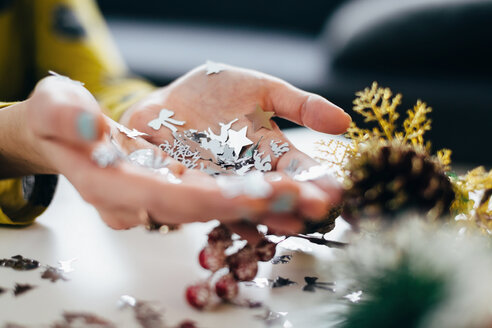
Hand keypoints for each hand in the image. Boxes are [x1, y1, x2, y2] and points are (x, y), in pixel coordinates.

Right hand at [1, 76, 300, 229]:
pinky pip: (235, 189)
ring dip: (278, 201)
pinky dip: (270, 190)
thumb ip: (62, 116)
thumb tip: (87, 129)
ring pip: (233, 201)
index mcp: (118, 186)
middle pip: (214, 206)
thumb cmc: (64, 120)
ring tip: (324, 197)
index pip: (164, 199)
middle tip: (311, 201)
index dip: (204, 200)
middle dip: (262, 205)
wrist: (75, 136)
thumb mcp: (53, 109)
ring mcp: (179, 191)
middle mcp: (157, 198)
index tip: (248, 197)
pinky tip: (305, 187)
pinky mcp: (194, 181)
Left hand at [120, 64, 351, 233]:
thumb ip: (299, 105)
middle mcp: (249, 170)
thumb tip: (345, 122)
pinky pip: (212, 202)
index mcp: (269, 147)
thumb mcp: (262, 89)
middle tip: (318, 210)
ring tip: (289, 223)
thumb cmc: (216, 92)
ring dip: (268, 212)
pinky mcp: (194, 186)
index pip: (297, 166)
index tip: (335, 191)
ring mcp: (222, 181)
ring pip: (248, 200)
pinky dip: (229, 216)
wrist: (170, 101)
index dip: (315, 178)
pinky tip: (247, 230)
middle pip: (276, 188)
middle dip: (297, 199)